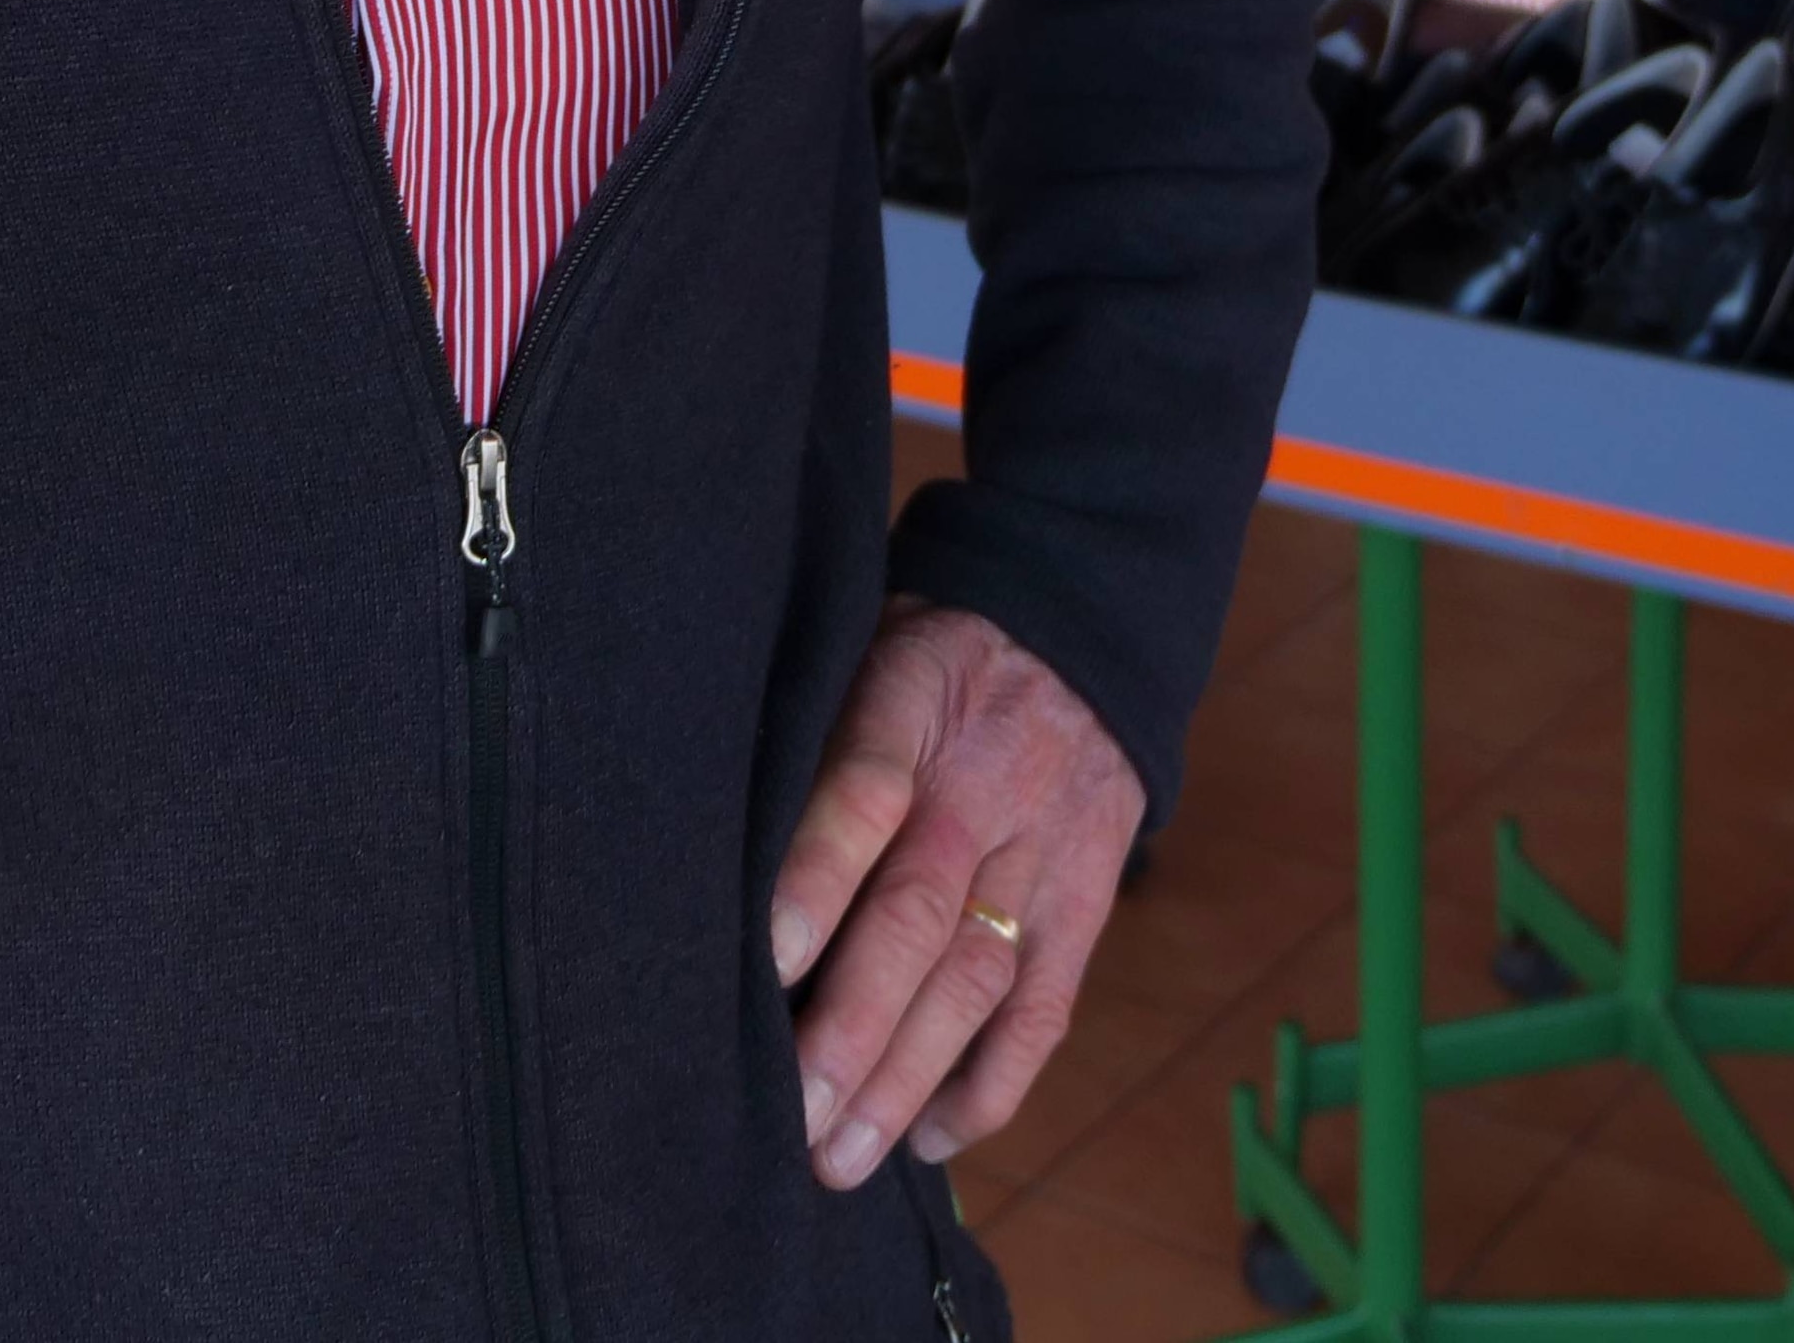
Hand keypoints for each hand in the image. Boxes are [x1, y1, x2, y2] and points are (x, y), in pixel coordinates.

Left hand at [768, 597, 1143, 1187]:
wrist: (1076, 637)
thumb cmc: (921, 661)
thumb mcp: (859, 654)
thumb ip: (804, 742)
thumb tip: (708, 860)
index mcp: (911, 703)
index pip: (863, 792)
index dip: (815, 879)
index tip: (764, 963)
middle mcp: (984, 785)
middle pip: (919, 913)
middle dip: (854, 1025)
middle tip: (793, 1113)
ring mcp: (1044, 850)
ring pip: (980, 977)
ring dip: (910, 1077)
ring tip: (842, 1155)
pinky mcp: (1085, 903)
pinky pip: (1045, 1007)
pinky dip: (991, 1084)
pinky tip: (931, 1138)